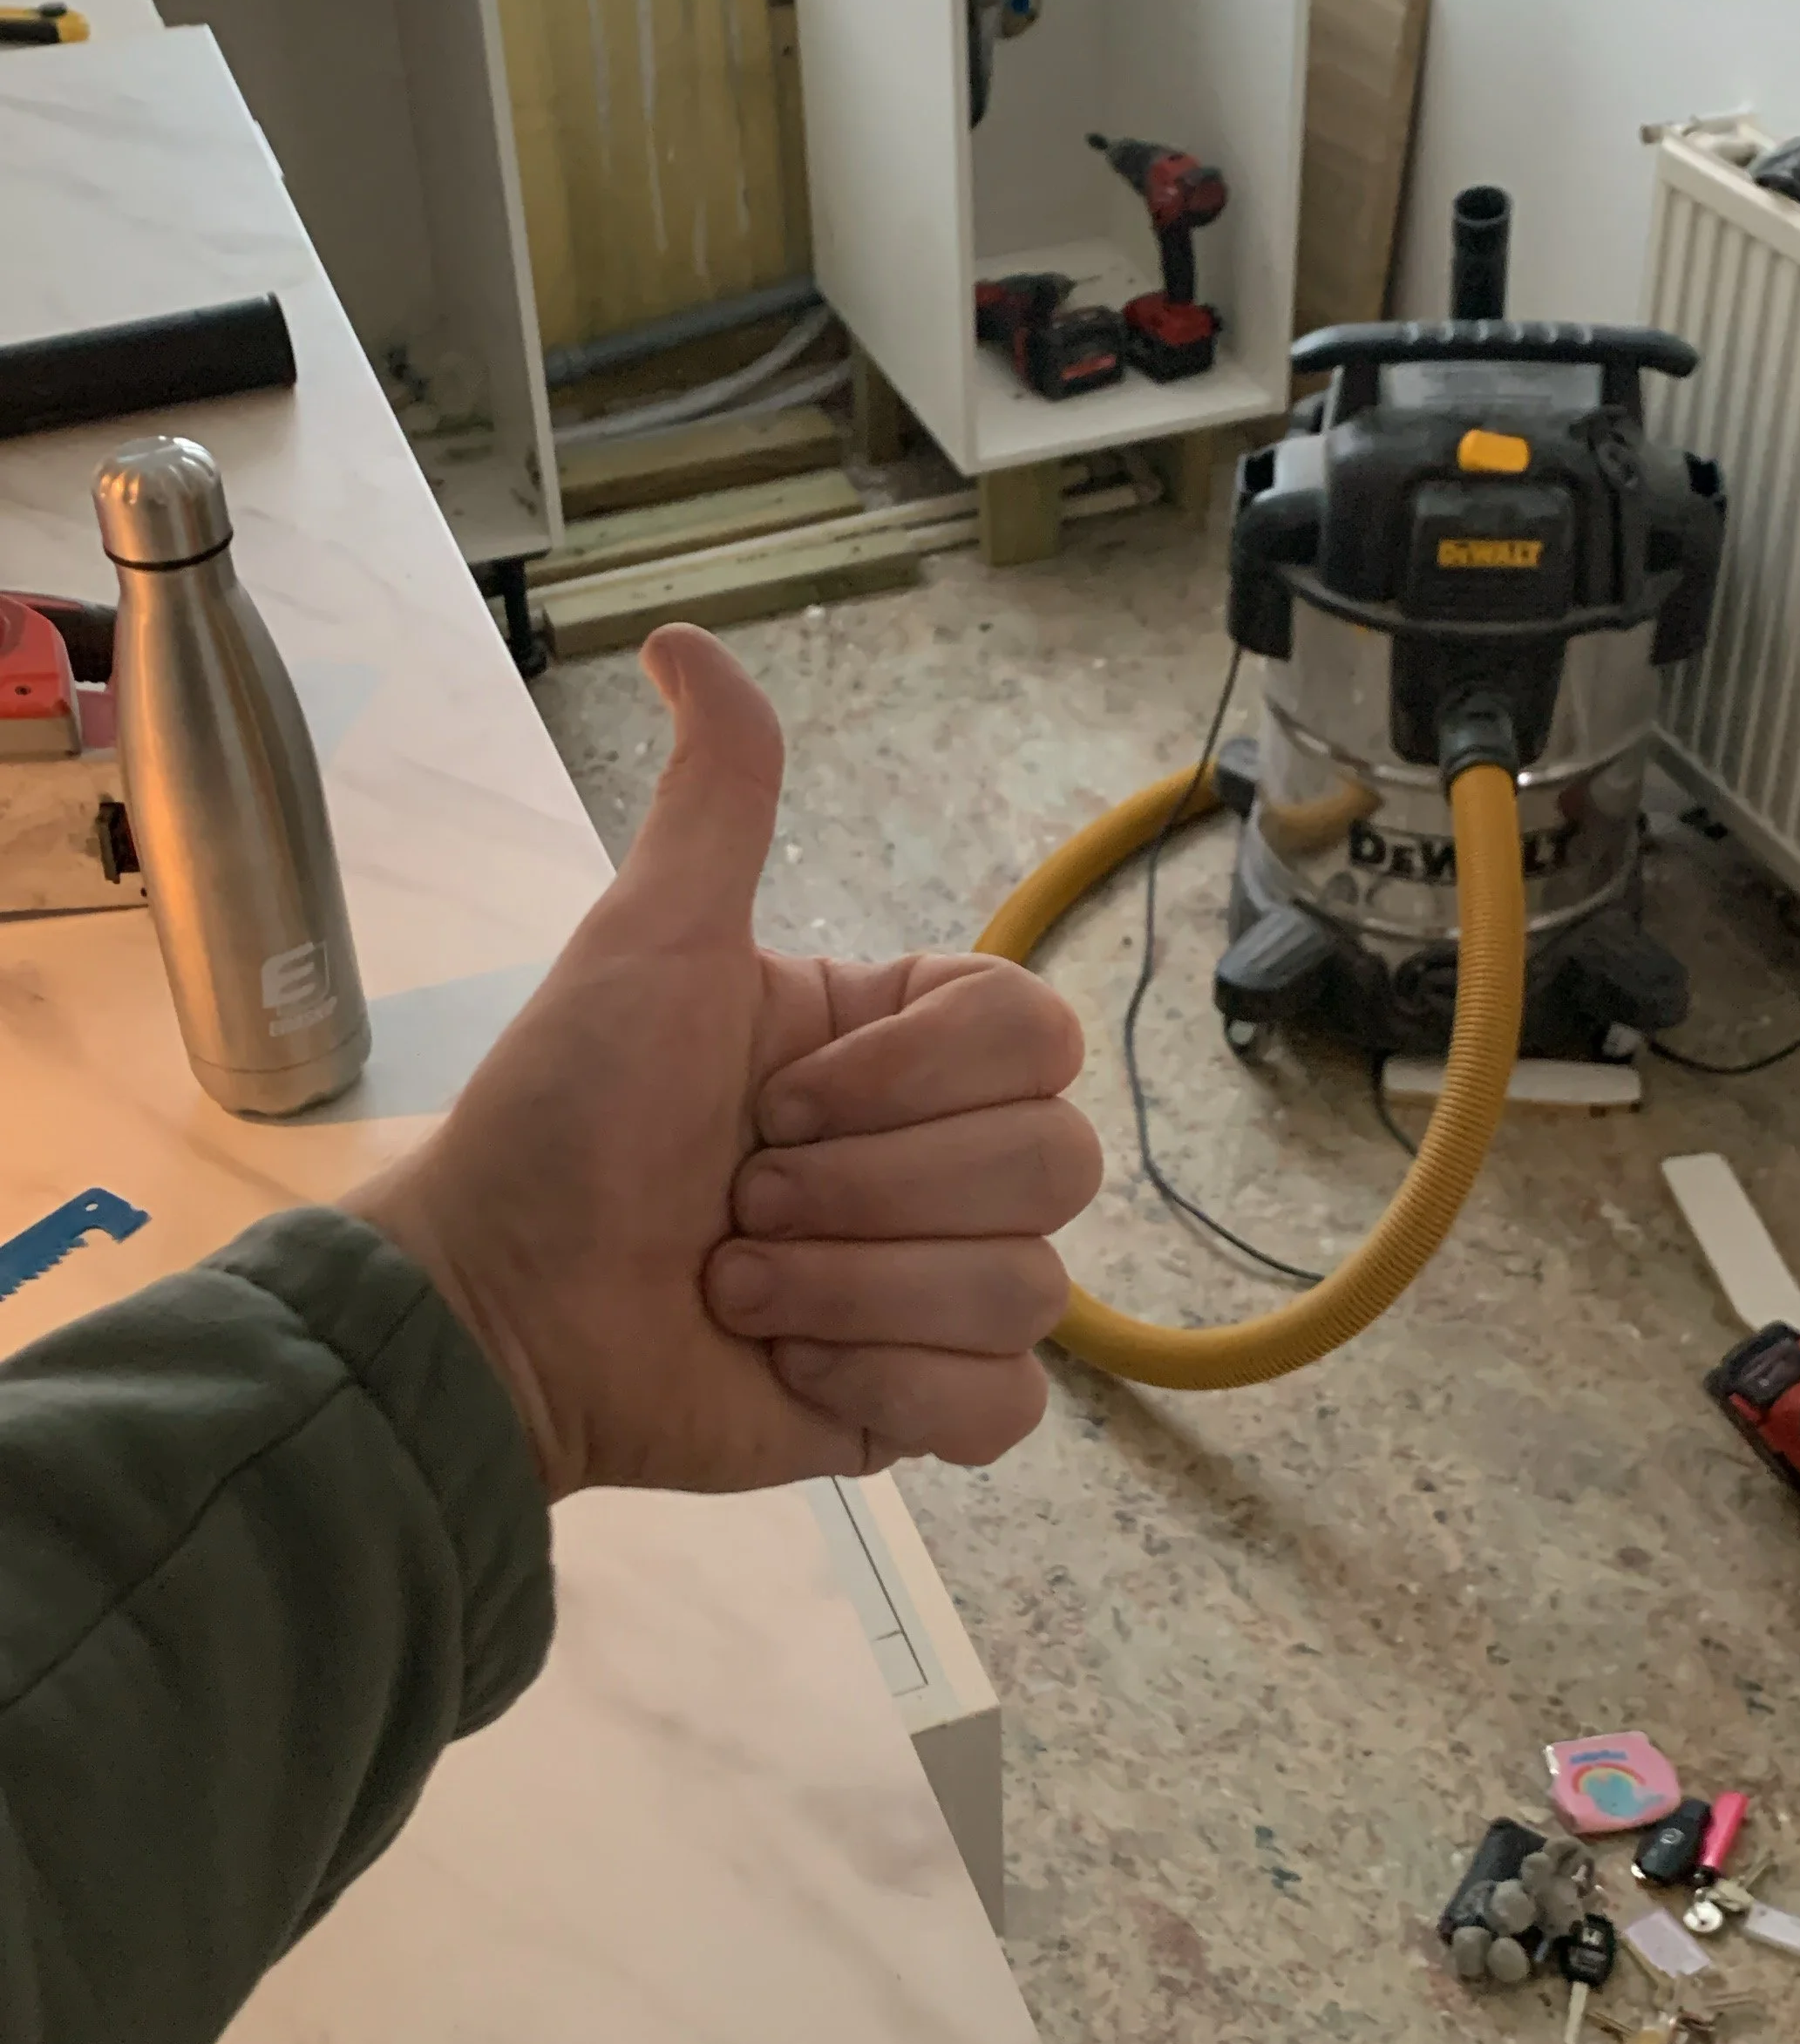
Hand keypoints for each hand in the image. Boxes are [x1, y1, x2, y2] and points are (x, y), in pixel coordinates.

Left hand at [348, 626, 1099, 1499]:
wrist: (502, 1311)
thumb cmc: (562, 1122)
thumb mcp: (648, 940)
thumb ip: (716, 797)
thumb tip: (685, 639)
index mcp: (899, 1052)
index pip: (1040, 1038)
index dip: (916, 1081)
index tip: (777, 1095)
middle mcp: (937, 1163)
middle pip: (1054, 1164)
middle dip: (871, 1192)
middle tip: (741, 1197)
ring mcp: (936, 1289)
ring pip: (1027, 1288)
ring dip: (853, 1289)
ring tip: (735, 1283)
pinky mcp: (919, 1405)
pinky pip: (1004, 1404)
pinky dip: (890, 1387)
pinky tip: (789, 1367)